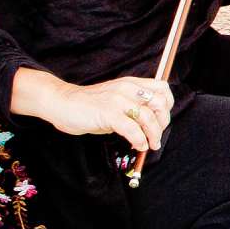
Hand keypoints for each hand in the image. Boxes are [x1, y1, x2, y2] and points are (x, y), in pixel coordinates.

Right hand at [14, 72, 172, 152]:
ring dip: (153, 135)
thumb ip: (132, 108)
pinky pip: (132, 129)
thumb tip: (150, 127)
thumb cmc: (88, 105)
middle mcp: (127, 88)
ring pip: (148, 118)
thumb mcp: (115, 100)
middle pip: (160, 103)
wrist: (61, 103)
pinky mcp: (108, 113)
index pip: (162, 88)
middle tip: (156, 136)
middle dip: (163, 123)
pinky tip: (137, 146)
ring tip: (149, 145)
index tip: (163, 120)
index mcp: (131, 83)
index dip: (168, 105)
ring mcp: (118, 100)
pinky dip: (139, 140)